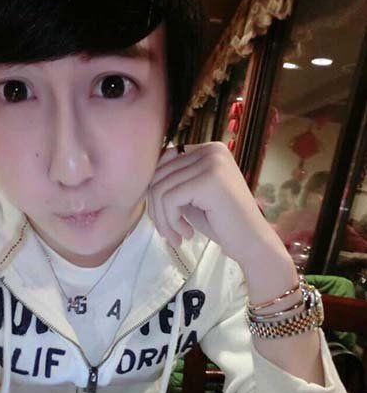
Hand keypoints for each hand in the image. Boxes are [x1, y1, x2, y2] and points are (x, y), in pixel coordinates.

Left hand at [147, 142, 290, 272]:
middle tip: (168, 233)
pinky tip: (186, 235)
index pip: (164, 162)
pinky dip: (171, 222)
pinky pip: (169, 200)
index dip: (156, 192)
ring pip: (160, 189)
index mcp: (209, 149)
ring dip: (163, 219)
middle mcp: (211, 150)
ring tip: (176, 236)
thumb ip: (172, 183)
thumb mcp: (191, 197)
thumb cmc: (222, 223)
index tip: (165, 218)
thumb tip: (141, 179)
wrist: (251, 242)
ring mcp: (211, 162)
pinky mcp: (208, 179)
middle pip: (159, 174)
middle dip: (156, 209)